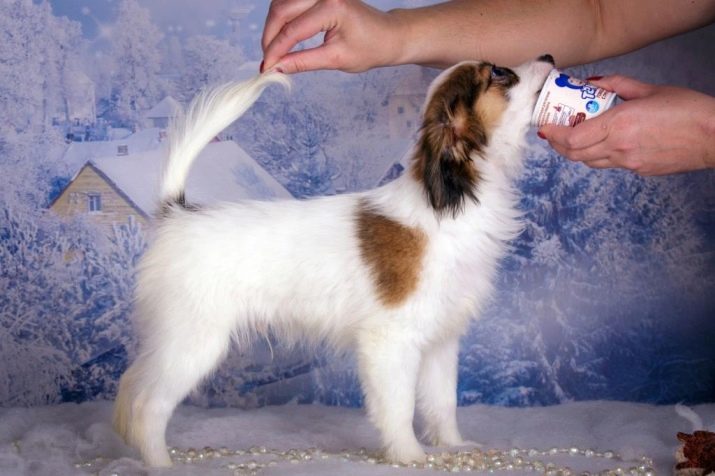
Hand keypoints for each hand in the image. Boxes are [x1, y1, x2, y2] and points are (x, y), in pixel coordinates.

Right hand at [261, 0, 401, 73]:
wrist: (388, 35)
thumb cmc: (370, 48)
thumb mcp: (336, 59)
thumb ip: (303, 62)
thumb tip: (276, 68)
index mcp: (332, 6)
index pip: (293, 30)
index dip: (275, 51)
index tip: (265, 69)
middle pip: (281, 10)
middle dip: (270, 37)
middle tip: (267, 62)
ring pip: (282, 4)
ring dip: (273, 27)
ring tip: (273, 52)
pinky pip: (290, 2)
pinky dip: (282, 19)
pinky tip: (282, 37)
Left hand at [538, 75, 714, 175]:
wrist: (713, 137)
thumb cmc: (687, 110)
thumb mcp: (648, 90)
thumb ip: (616, 85)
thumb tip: (594, 82)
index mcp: (618, 125)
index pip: (571, 138)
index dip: (553, 135)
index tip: (544, 128)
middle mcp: (618, 147)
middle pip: (574, 154)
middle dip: (557, 145)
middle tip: (552, 134)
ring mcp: (628, 162)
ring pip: (589, 162)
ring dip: (576, 151)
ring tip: (573, 138)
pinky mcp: (638, 171)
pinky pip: (609, 165)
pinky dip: (598, 155)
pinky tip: (602, 144)